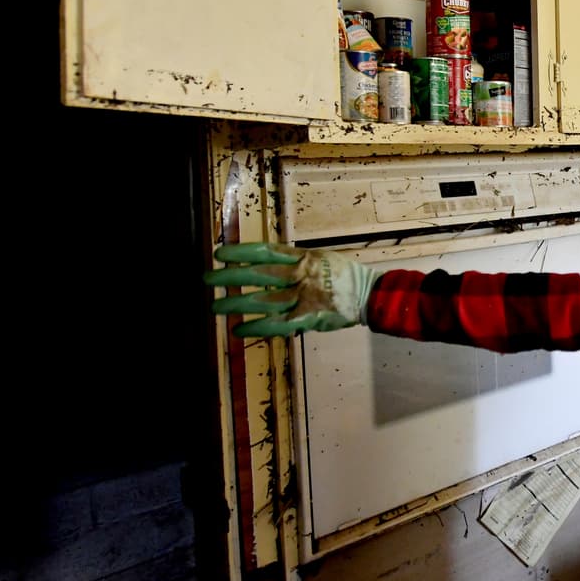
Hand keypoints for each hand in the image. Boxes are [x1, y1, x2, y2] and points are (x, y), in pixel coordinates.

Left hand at [204, 243, 375, 336]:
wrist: (371, 295)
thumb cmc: (345, 276)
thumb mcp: (321, 259)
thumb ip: (296, 262)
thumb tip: (267, 262)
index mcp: (304, 257)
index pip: (267, 251)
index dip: (241, 252)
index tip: (219, 254)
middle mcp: (302, 274)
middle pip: (261, 274)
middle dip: (232, 277)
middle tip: (208, 279)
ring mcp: (305, 296)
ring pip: (265, 300)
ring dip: (238, 304)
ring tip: (215, 307)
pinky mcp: (309, 317)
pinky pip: (279, 323)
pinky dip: (257, 326)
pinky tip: (239, 329)